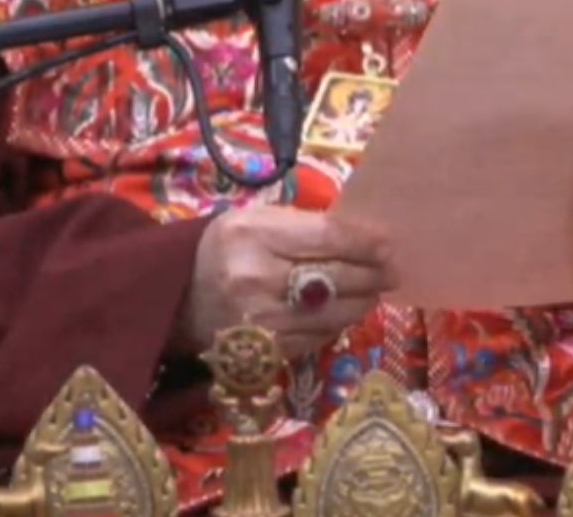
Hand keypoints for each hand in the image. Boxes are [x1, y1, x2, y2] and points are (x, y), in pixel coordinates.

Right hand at [176, 206, 396, 358]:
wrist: (178, 297)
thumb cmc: (225, 248)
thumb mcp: (255, 219)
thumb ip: (303, 224)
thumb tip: (361, 234)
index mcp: (254, 235)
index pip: (327, 237)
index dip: (365, 241)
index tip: (389, 242)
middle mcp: (258, 279)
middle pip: (337, 278)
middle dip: (373, 273)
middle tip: (394, 268)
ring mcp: (263, 322)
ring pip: (335, 314)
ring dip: (363, 301)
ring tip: (375, 289)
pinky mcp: (268, 352)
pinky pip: (319, 338)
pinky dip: (338, 324)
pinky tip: (345, 311)